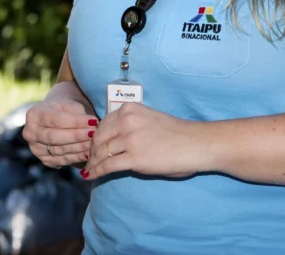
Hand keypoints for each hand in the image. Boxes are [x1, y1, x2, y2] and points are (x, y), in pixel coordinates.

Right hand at [22, 98, 97, 167]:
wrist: (55, 119)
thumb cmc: (65, 109)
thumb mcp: (69, 105)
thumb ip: (78, 114)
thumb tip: (93, 124)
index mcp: (34, 114)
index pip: (56, 119)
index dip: (76, 121)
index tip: (93, 121)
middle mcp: (30, 132)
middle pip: (55, 137)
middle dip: (77, 136)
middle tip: (94, 133)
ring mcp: (36, 148)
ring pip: (59, 150)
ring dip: (79, 147)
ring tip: (94, 142)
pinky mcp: (45, 160)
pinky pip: (62, 160)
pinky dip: (76, 157)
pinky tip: (88, 153)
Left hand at [81, 103, 201, 179]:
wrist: (196, 143)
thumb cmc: (178, 134)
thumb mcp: (149, 119)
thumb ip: (131, 125)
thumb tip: (114, 140)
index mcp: (130, 109)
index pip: (103, 123)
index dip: (96, 137)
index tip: (93, 146)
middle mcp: (126, 120)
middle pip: (98, 137)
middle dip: (91, 150)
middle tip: (89, 160)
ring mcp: (129, 139)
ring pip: (100, 152)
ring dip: (93, 162)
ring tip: (89, 169)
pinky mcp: (133, 158)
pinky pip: (107, 165)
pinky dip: (97, 171)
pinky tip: (92, 176)